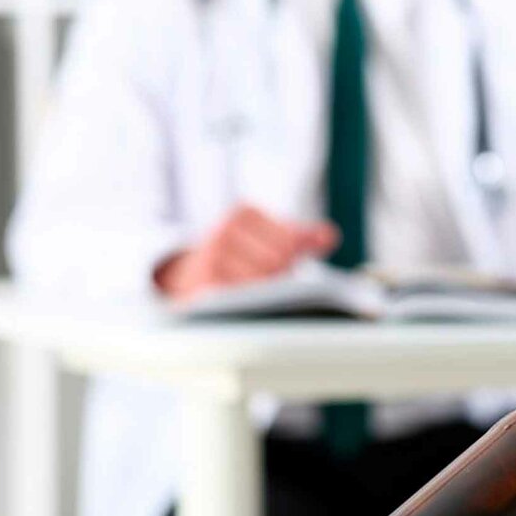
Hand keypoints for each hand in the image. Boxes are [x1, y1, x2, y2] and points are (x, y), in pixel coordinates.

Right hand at [154, 205, 338, 301]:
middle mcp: (224, 230)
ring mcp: (211, 257)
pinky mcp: (204, 286)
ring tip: (250, 292)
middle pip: (279, 262)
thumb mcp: (267, 239)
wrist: (185, 278)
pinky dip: (249, 303)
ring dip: (265, 294)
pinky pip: (244, 298)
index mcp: (243, 213)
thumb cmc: (237, 259)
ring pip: (263, 282)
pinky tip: (243, 302)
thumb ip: (300, 237)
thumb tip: (330, 236)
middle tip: (262, 281)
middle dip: (279, 277)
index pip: (291, 241)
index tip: (275, 261)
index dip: (291, 259)